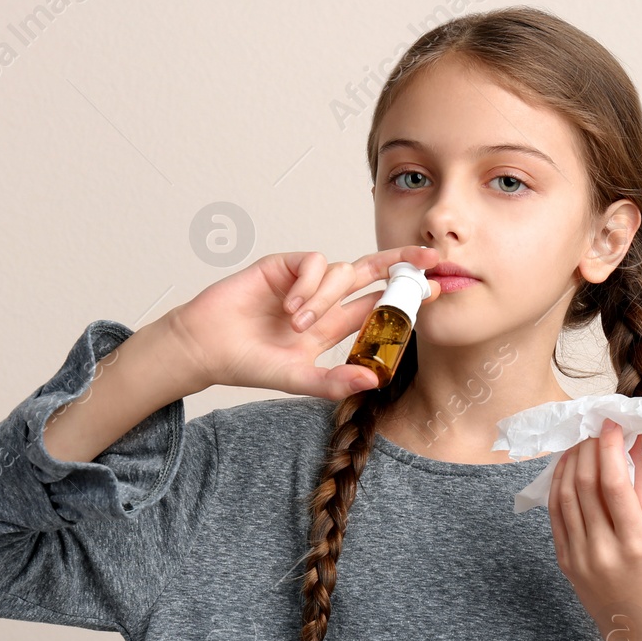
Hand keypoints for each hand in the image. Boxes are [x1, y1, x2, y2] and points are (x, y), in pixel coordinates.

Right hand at [168, 245, 440, 399]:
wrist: (205, 346)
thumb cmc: (246, 363)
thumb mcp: (297, 378)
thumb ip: (334, 381)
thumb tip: (376, 380)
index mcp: (331, 327)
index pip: (376, 308)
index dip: (404, 298)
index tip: (436, 291)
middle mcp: (323, 300)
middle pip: (371, 275)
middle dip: (400, 265)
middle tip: (430, 259)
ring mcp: (304, 281)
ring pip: (340, 272)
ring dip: (324, 297)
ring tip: (296, 322)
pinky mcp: (283, 265)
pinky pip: (313, 262)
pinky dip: (309, 283)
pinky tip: (290, 305)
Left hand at [548, 419, 641, 640]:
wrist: (639, 626)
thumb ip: (641, 486)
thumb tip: (628, 443)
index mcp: (635, 541)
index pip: (613, 482)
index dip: (608, 446)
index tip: (611, 423)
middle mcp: (603, 549)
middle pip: (585, 483)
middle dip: (589, 448)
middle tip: (596, 428)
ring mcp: (579, 556)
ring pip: (565, 494)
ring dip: (571, 461)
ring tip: (582, 442)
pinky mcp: (564, 560)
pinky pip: (555, 514)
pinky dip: (559, 484)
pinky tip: (567, 468)